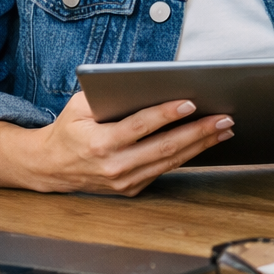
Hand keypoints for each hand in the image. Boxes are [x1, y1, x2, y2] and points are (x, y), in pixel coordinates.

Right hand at [1, 91, 233, 195]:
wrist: (49, 167)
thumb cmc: (69, 130)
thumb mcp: (78, 107)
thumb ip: (107, 97)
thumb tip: (145, 85)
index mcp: (99, 143)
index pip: (140, 126)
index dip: (167, 114)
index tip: (191, 103)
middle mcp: (113, 166)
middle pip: (164, 147)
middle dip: (198, 132)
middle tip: (224, 118)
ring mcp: (123, 181)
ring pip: (170, 162)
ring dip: (201, 145)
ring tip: (223, 130)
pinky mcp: (131, 189)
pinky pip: (164, 170)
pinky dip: (187, 155)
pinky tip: (205, 142)